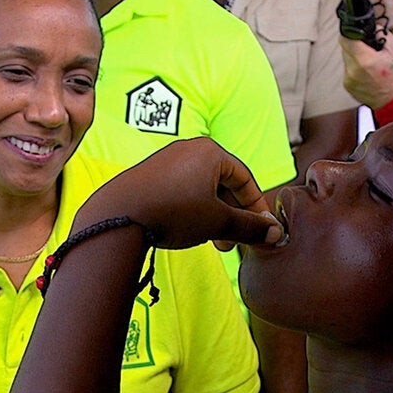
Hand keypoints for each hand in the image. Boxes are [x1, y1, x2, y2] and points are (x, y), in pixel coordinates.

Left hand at [73, 138, 284, 249]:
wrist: (117, 217)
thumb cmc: (173, 213)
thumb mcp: (217, 222)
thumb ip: (249, 227)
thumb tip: (274, 234)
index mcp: (210, 151)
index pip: (245, 178)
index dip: (256, 206)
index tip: (262, 230)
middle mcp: (189, 149)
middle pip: (224, 183)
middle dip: (233, 215)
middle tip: (236, 242)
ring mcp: (167, 161)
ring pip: (203, 189)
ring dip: (214, 216)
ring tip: (214, 242)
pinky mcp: (150, 175)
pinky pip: (182, 190)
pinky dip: (194, 210)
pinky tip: (190, 231)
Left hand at [339, 32, 392, 109]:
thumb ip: (382, 33)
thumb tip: (372, 26)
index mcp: (365, 59)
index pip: (346, 38)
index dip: (350, 32)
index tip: (354, 32)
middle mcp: (353, 70)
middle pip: (345, 48)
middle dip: (355, 45)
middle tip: (368, 49)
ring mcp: (348, 79)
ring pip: (345, 59)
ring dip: (354, 57)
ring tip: (369, 62)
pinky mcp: (347, 85)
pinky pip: (347, 70)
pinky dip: (354, 68)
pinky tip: (366, 72)